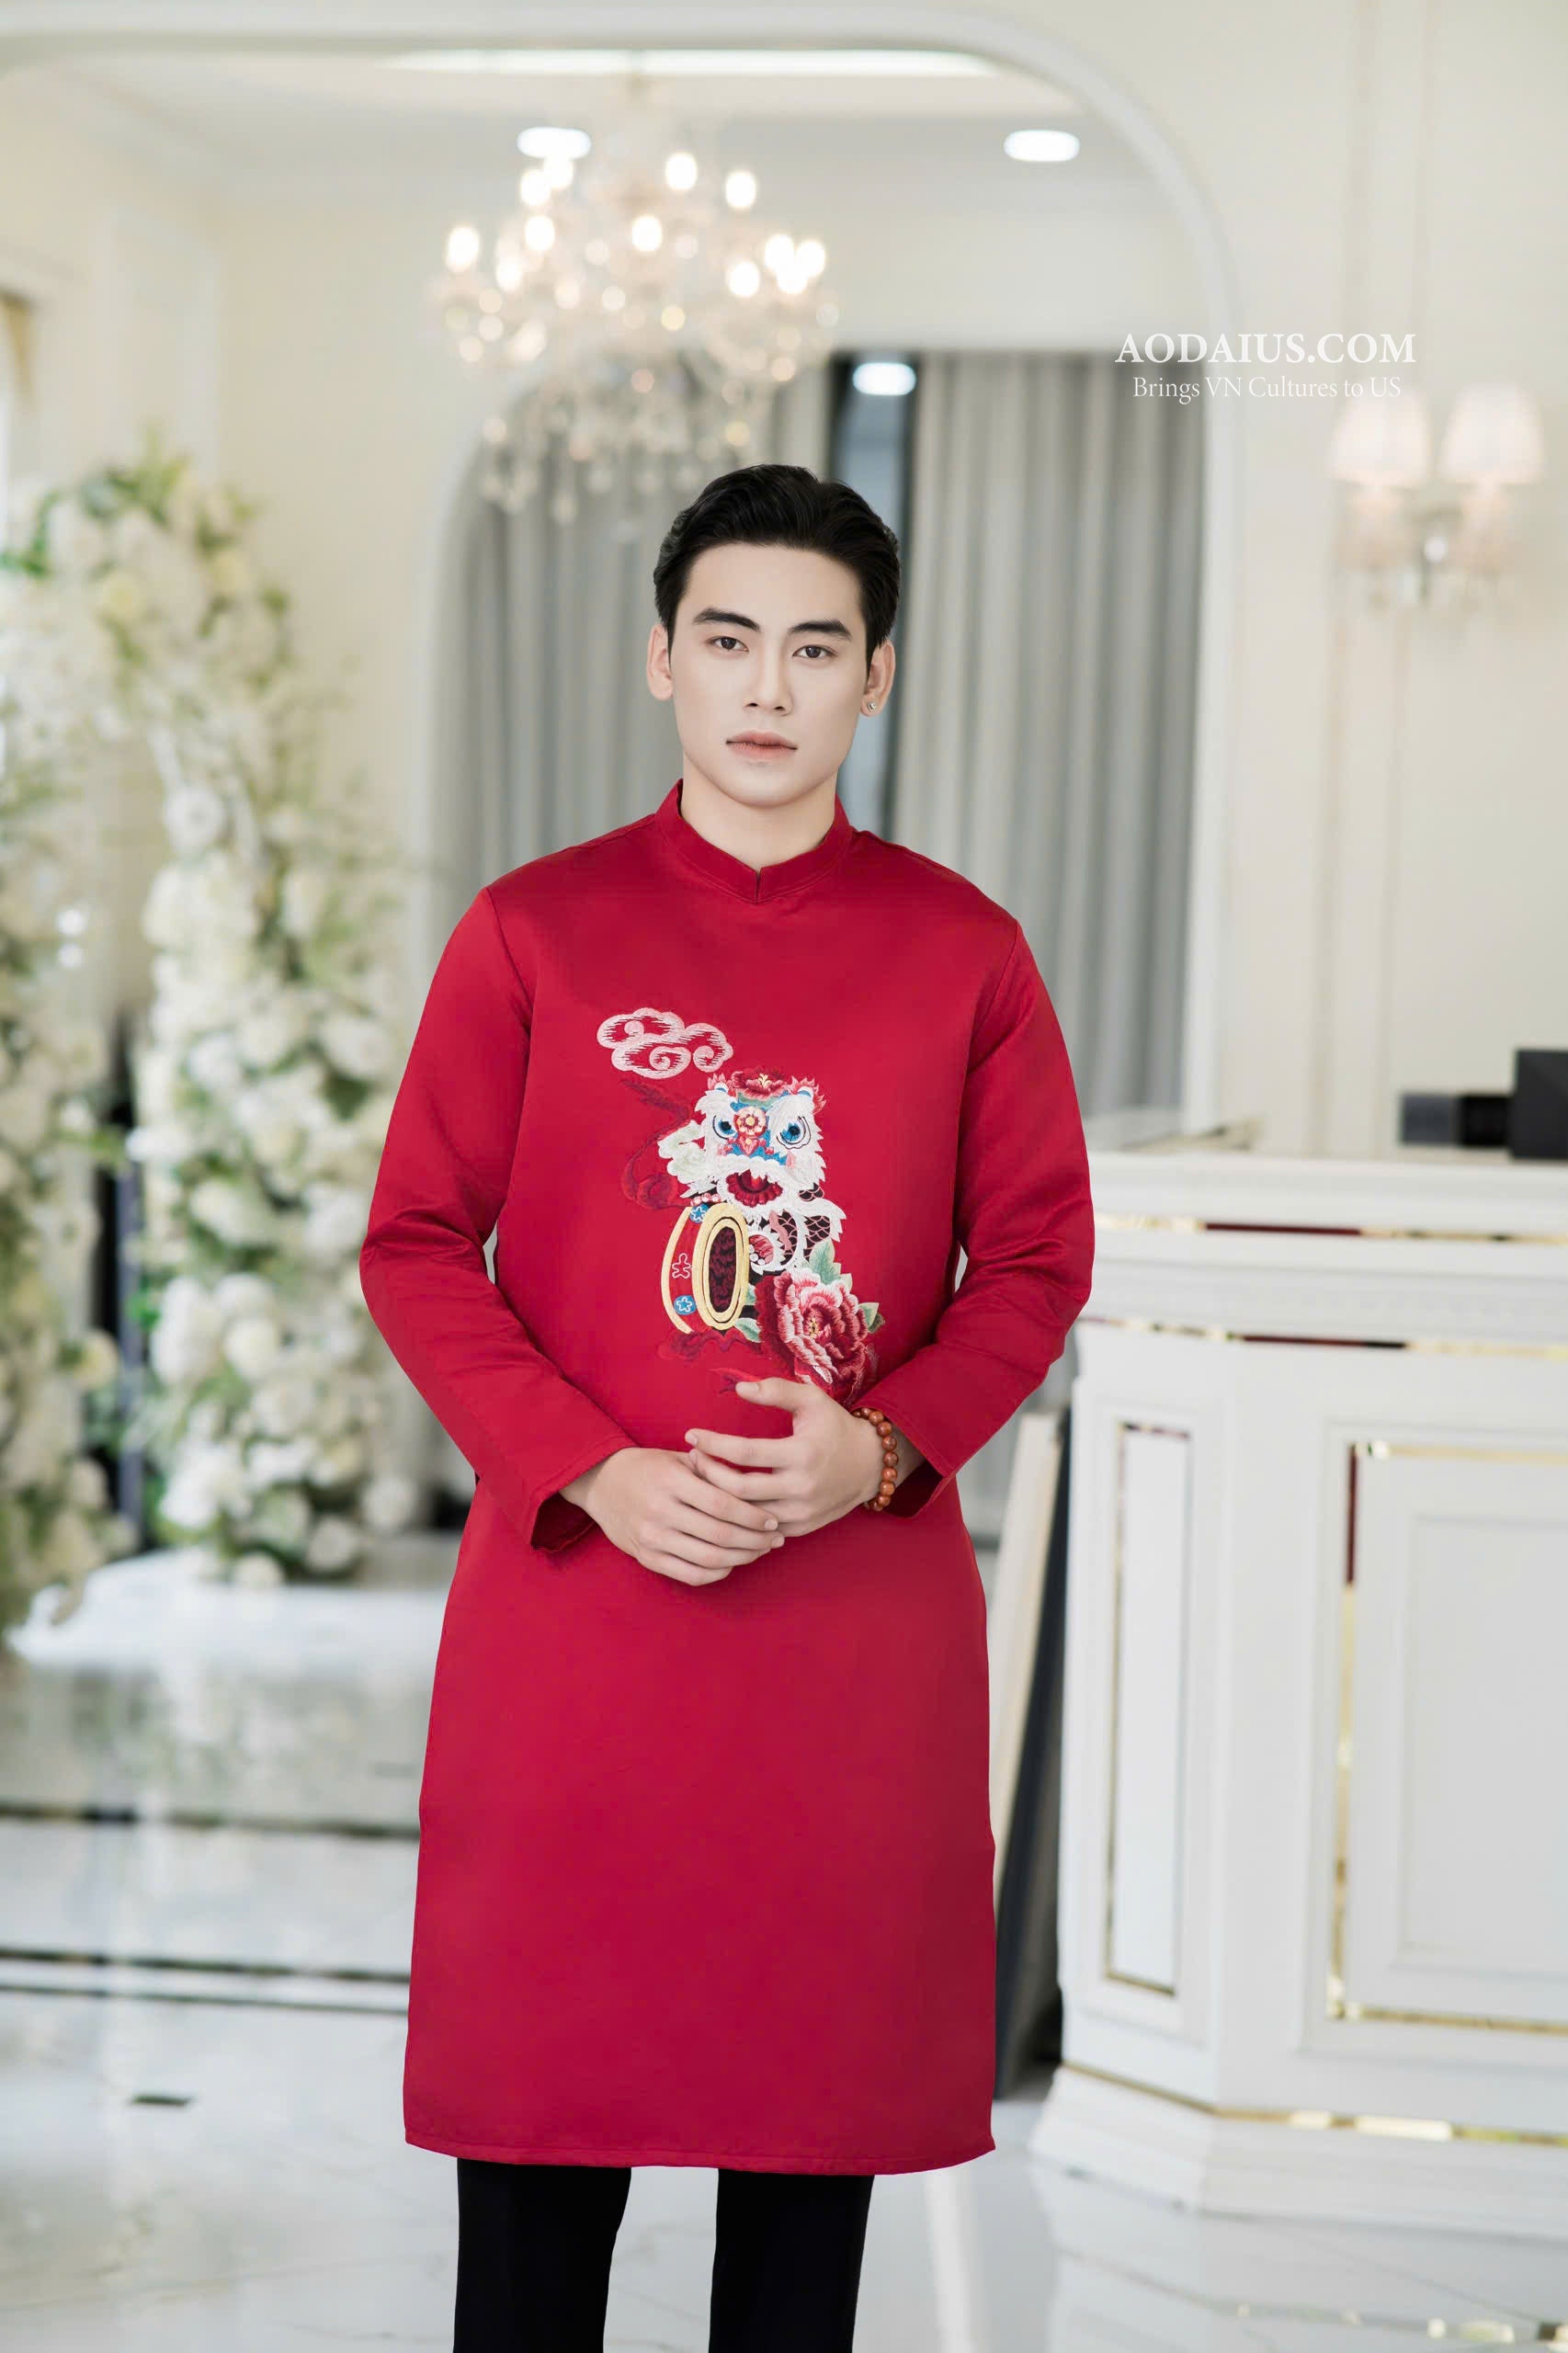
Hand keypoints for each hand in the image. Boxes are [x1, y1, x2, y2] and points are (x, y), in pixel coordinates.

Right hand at [565, 1446, 784, 1586]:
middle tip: (776, 1538)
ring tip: (760, 1551)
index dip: (753, 1516)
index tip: (773, 1519)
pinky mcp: (647, 1558)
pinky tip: (732, 1563)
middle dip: (755, 1539)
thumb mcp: (679, 1458)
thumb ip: (714, 1470)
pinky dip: (717, 1573)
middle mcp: (660, 1511)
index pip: (723, 1505)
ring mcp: (652, 1538)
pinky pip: (691, 1575)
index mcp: (671, 1481)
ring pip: (709, 1559)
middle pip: (720, 1534)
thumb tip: (757, 1485)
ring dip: (742, 1558)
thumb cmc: (649, 1467)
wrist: (601, 1483)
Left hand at [683, 1377, 891, 1537]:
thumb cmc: (834, 1426)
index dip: (712, 1444)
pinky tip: (722, 1499)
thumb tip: (738, 1388)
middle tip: (692, 1458)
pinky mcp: (801, 1528)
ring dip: (717, 1497)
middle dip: (707, 1473)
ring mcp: (801, 1512)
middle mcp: (801, 1486)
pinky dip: (737, 1516)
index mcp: (801, 1453)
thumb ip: (776, 1390)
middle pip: (737, 1488)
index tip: (691, 1435)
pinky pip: (759, 1529)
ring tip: (702, 1477)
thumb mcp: (811, 1400)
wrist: (870, 1465)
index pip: (744, 1452)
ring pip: (745, 1513)